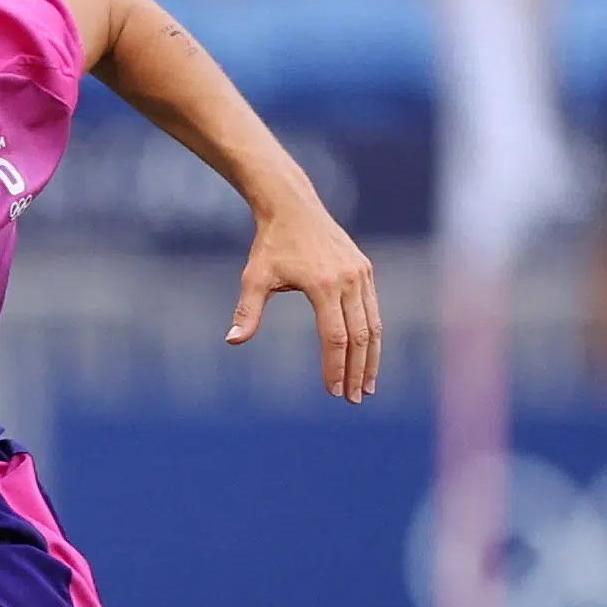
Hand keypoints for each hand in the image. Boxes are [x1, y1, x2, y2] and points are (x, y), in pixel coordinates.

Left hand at [226, 201, 381, 402]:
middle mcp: (349, 280)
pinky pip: (373, 310)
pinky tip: (367, 356)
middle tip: (353, 398)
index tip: (332, 391)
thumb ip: (247, 312)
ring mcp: (361, 275)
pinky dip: (373, 335)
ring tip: (366, 386)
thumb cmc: (270, 245)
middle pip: (360, 336)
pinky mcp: (365, 271)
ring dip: (371, 358)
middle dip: (357, 371)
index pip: (334, 337)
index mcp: (324, 285)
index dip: (335, 366)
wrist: (293, 208)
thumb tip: (232, 341)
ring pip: (373, 325)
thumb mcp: (254, 278)